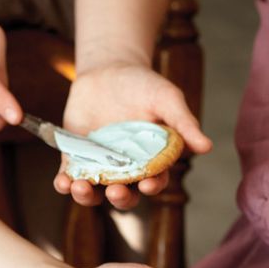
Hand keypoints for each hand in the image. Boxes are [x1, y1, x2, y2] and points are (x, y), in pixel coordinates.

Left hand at [54, 63, 211, 208]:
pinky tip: (61, 183)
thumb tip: (207, 147)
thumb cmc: (145, 85)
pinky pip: (69, 175)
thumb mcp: (167, 99)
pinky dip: (64, 183)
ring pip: (95, 191)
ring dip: (87, 196)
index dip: (152, 186)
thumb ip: (184, 123)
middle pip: (125, 194)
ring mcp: (100, 165)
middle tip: (115, 192)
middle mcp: (127, 169)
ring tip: (80, 188)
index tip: (146, 184)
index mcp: (153, 161)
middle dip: (120, 197)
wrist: (109, 70)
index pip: (155, 180)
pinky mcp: (76, 156)